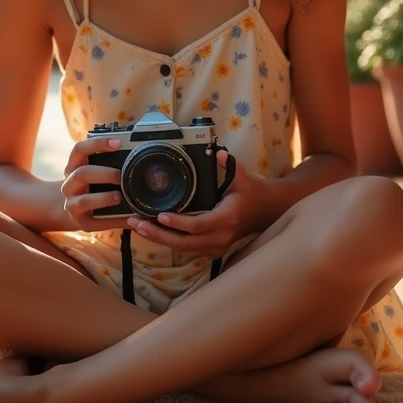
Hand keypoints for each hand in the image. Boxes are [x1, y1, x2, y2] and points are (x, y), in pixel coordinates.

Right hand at [61, 136, 128, 231]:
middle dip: (104, 173)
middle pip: (81, 174)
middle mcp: (69, 184)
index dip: (97, 144)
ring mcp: (71, 204)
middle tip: (121, 176)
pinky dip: (113, 220)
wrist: (74, 211)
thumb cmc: (91, 186)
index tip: (118, 142)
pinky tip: (129, 219)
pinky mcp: (80, 222)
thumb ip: (109, 162)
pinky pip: (95, 222)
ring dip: (103, 198)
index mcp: (74, 166)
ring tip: (119, 197)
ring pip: (84, 200)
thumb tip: (140, 152)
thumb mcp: (93, 171)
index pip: (80, 149)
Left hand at [126, 150, 262, 257]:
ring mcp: (216, 246)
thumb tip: (218, 152)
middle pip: (184, 242)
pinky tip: (152, 231)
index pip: (197, 226)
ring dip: (159, 238)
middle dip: (158, 235)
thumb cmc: (252, 192)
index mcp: (226, 219)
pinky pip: (187, 248)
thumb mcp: (242, 176)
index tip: (159, 215)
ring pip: (183, 248)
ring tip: (137, 226)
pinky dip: (169, 240)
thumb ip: (229, 164)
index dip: (177, 223)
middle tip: (136, 224)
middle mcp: (220, 237)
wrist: (267, 211)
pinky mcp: (212, 249)